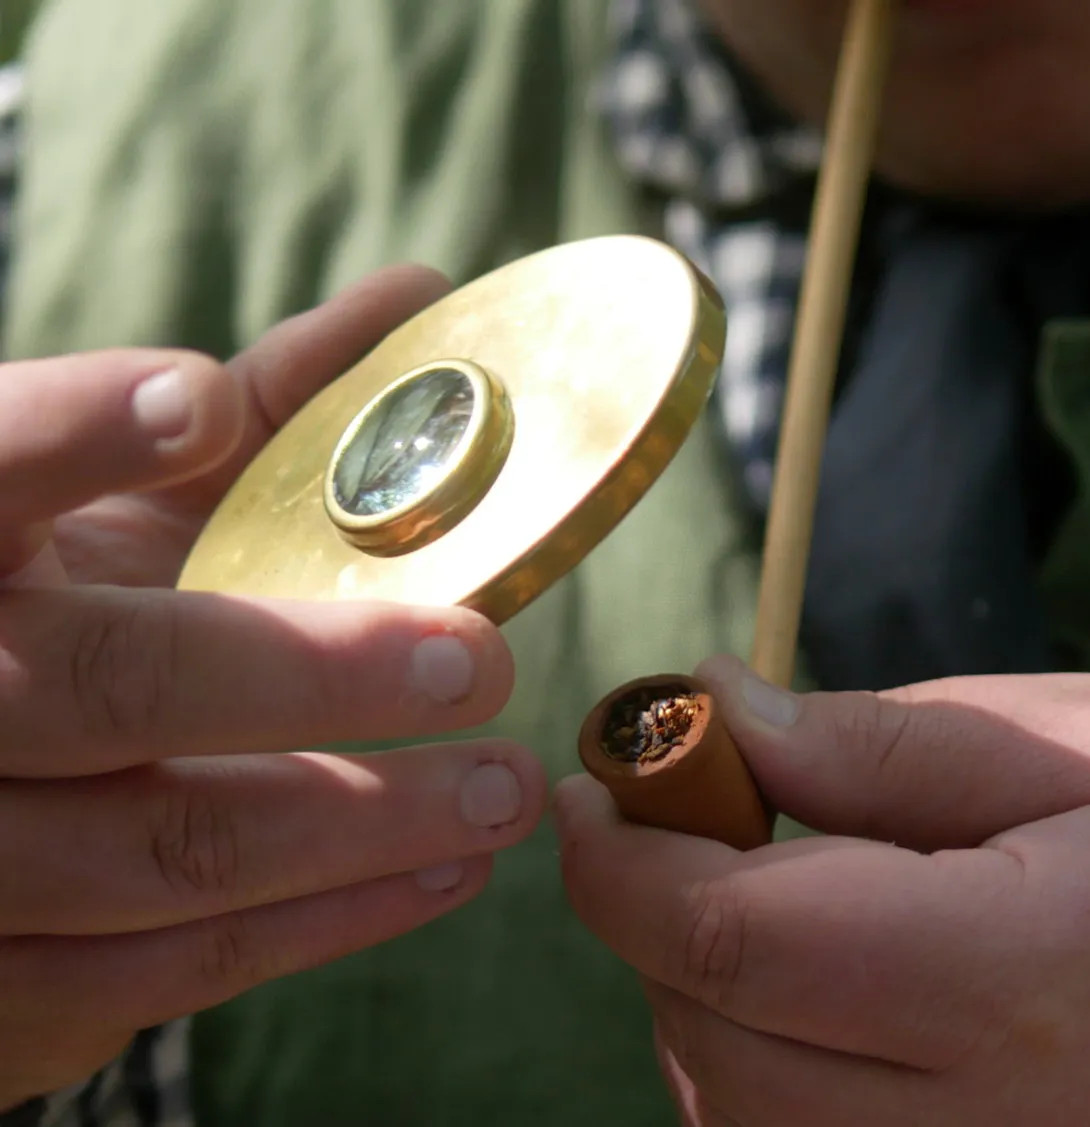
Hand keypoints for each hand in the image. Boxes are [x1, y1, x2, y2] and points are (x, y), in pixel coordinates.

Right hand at [0, 268, 545, 1109]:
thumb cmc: (50, 594)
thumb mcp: (112, 496)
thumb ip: (252, 405)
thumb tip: (416, 294)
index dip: (73, 437)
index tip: (193, 397)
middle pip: (110, 684)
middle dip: (311, 676)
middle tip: (482, 659)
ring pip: (159, 850)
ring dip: (356, 824)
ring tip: (503, 792)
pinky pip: (159, 973)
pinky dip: (318, 923)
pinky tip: (440, 872)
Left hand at [556, 656, 1089, 1125]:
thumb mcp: (1083, 753)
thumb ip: (880, 745)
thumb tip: (715, 708)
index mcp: (1021, 990)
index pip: (734, 941)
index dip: (623, 862)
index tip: (590, 787)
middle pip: (711, 1038)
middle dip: (647, 917)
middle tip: (678, 819)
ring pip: (734, 1118)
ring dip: (696, 995)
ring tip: (761, 900)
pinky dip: (753, 1071)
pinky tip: (811, 999)